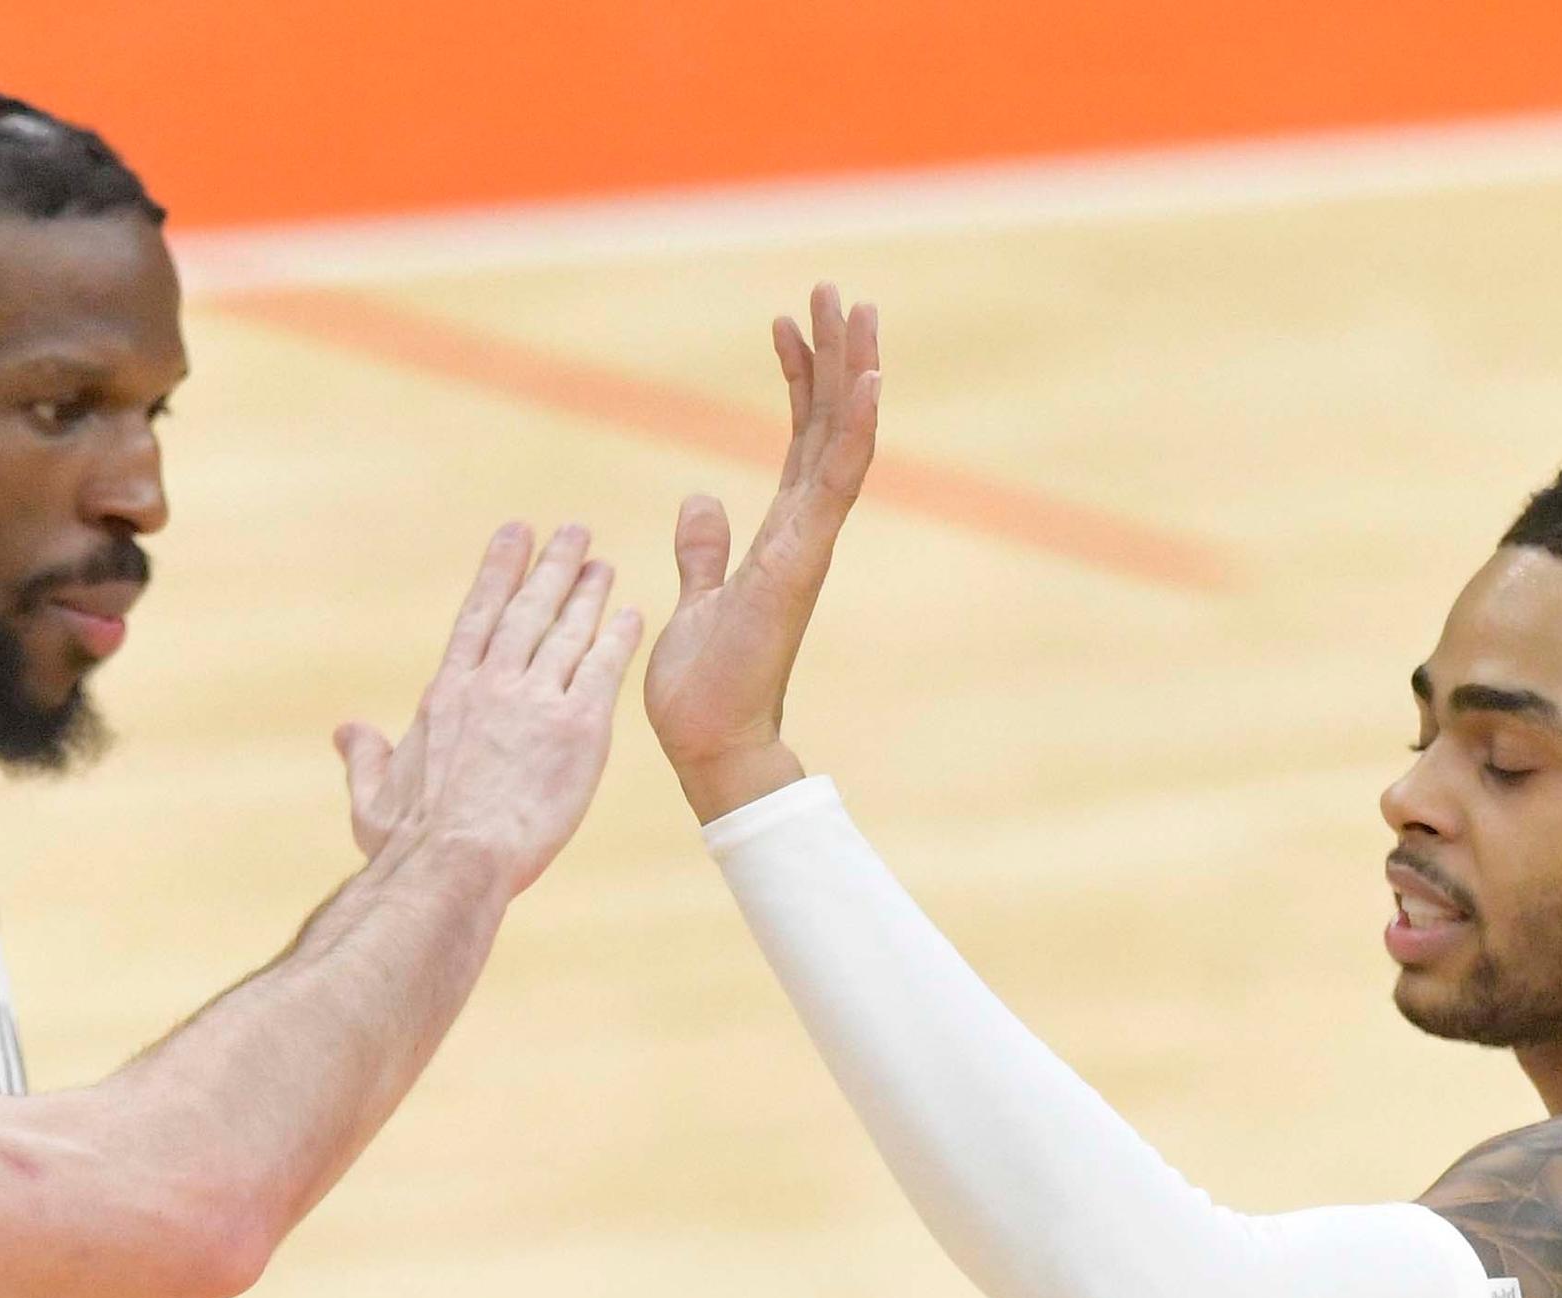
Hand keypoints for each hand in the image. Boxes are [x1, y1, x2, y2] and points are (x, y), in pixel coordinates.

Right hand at [334, 520, 641, 889]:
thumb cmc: (408, 844)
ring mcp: (536, 701)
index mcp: (447, 694)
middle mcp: (493, 685)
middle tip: (573, 533)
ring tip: (603, 565)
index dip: (498, 572)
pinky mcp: (577, 728)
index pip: (476, 617)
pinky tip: (630, 617)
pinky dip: (616, 640)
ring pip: (568, 633)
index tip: (515, 535)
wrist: (454, 863)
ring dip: (588, 594)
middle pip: (527, 611)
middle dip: (551, 568)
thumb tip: (346, 732)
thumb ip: (365, 758)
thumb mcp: (373, 797)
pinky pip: (603, 671)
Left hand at [644, 284, 882, 821]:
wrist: (710, 746)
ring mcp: (808, 546)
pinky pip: (836, 485)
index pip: (802, 440)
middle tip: (835, 289)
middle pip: (831, 426)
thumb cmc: (705, 688)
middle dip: (836, 355)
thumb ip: (704, 551)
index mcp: (782, 536)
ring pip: (843, 442)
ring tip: (855, 307)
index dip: (800, 379)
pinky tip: (865, 378)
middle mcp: (805, 533)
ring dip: (852, 373)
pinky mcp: (799, 564)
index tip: (787, 322)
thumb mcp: (696, 600)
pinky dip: (852, 430)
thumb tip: (699, 501)